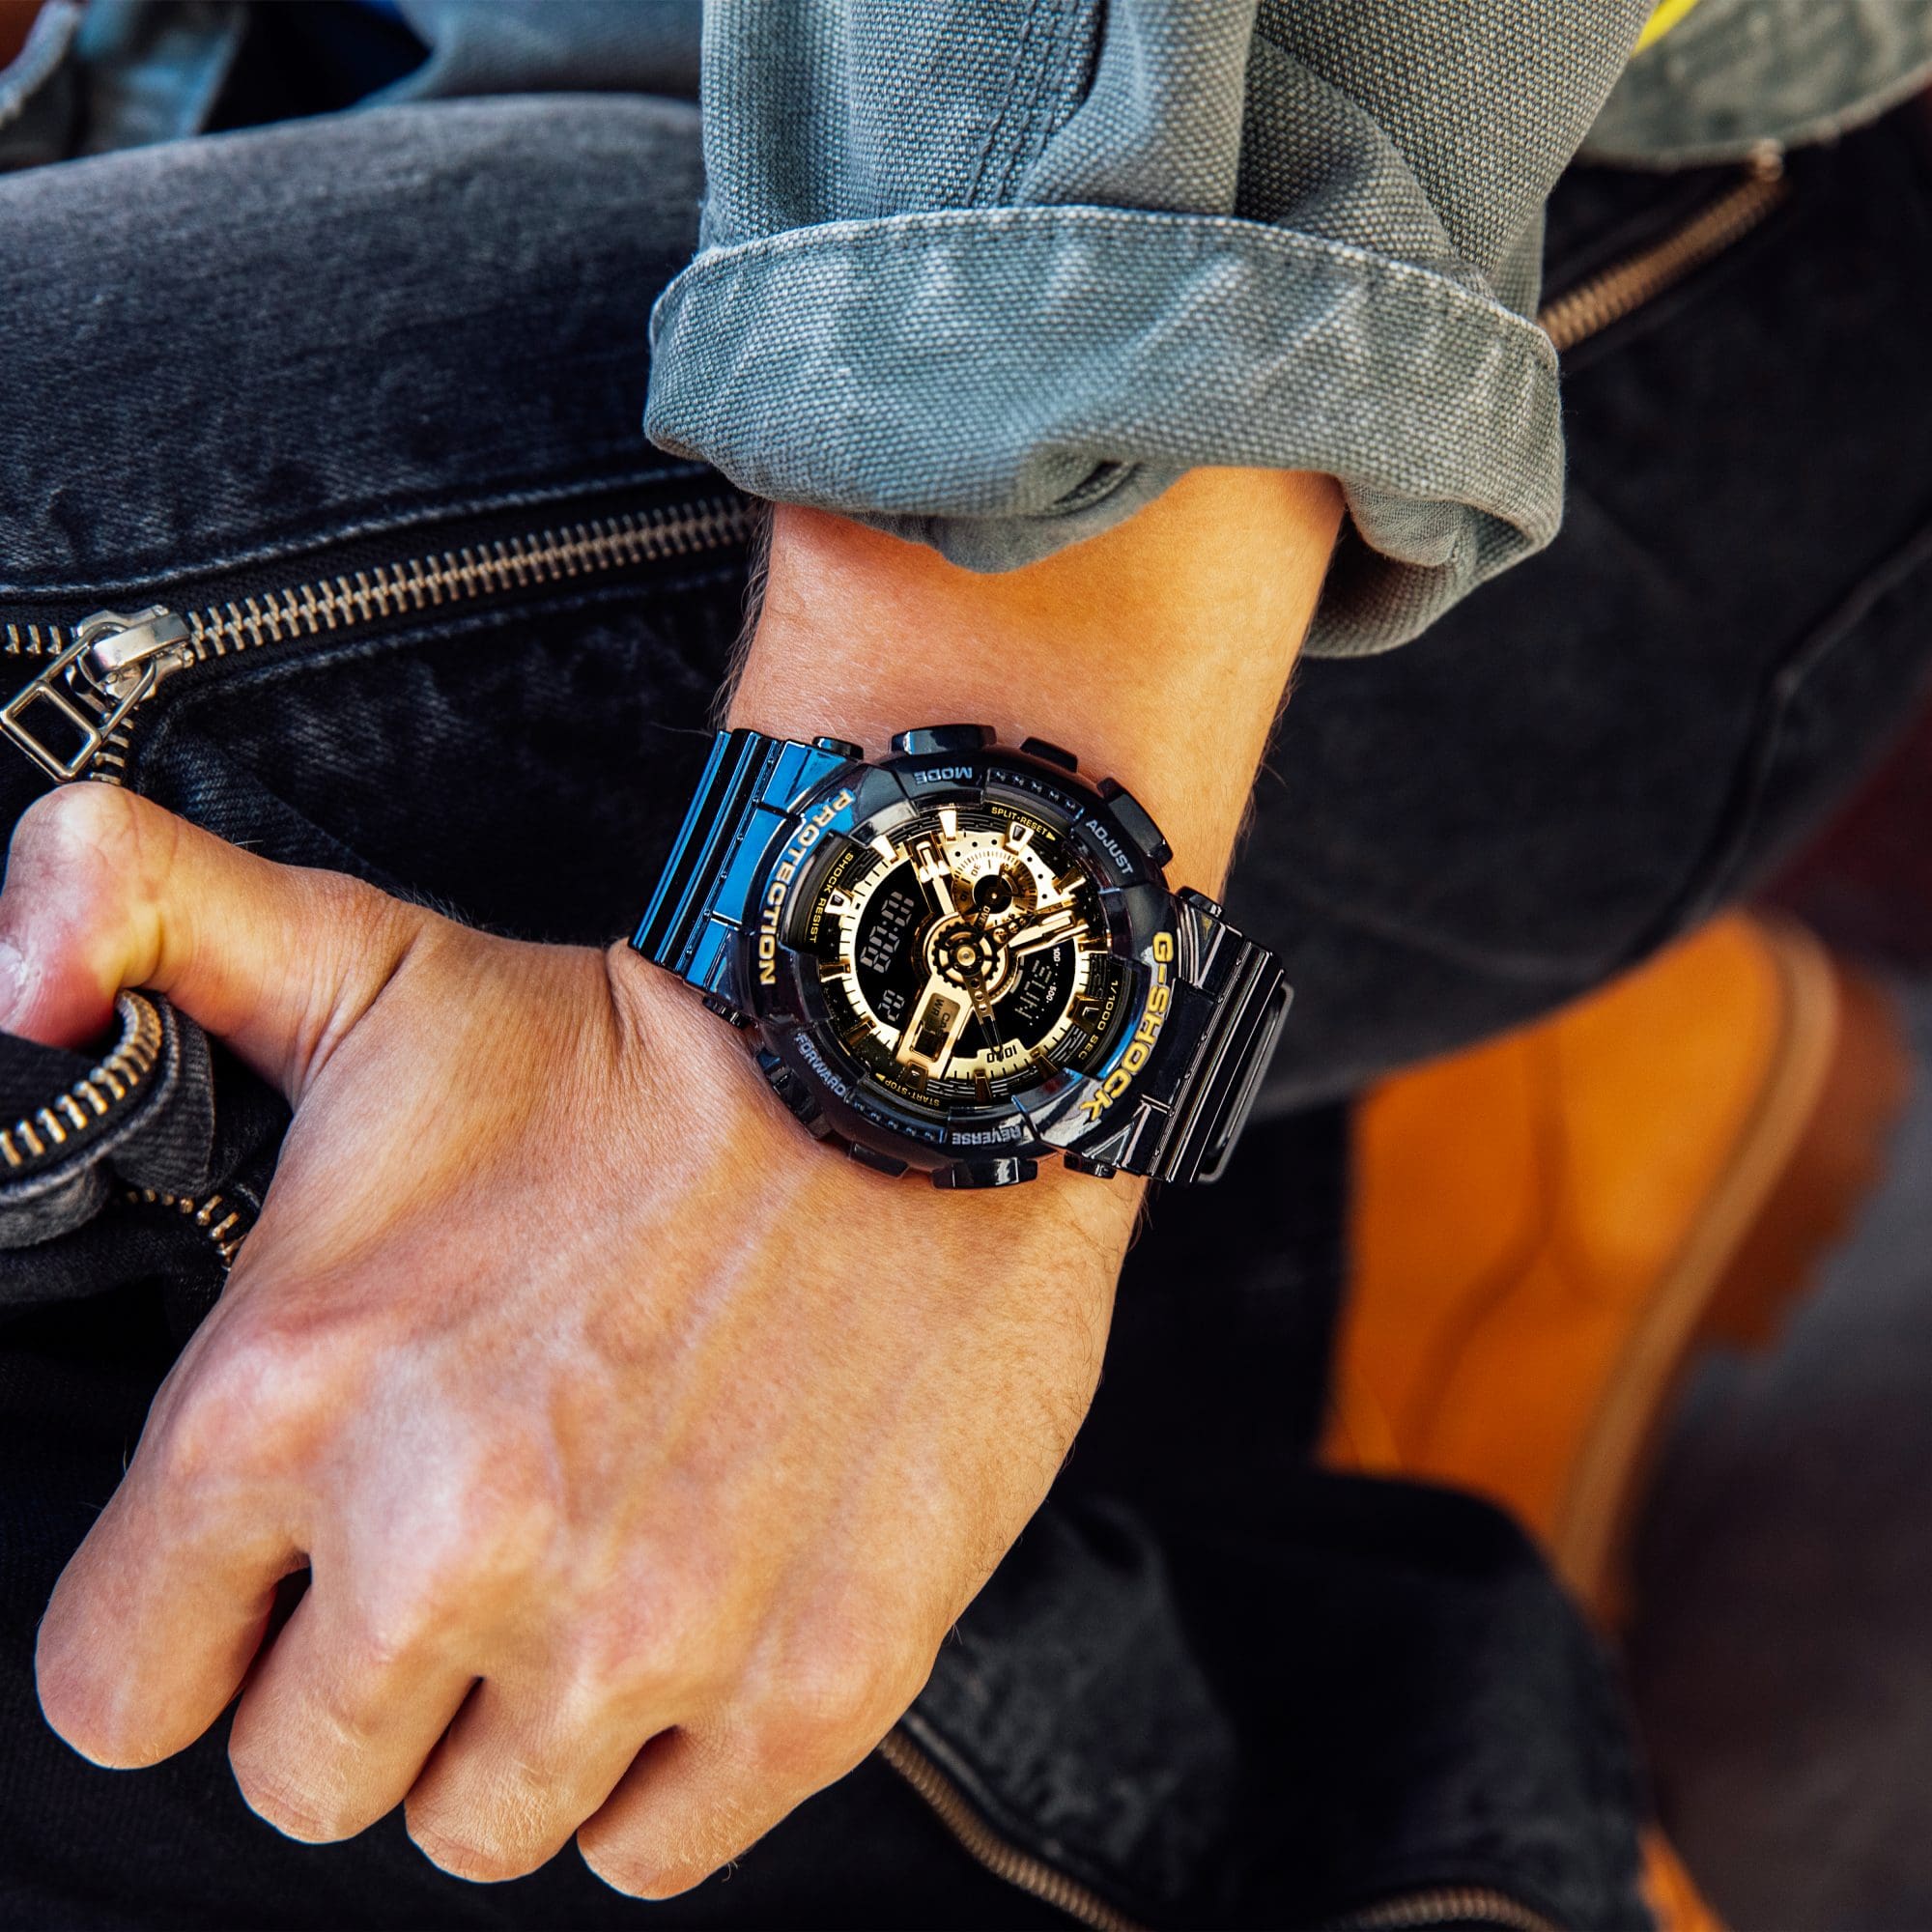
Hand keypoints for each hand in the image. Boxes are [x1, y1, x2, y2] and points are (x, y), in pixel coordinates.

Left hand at [6, 784, 1136, 1893]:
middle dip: (366, 1682)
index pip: (124, 1689)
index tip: (283, 1566)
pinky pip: (654, 1848)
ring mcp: (642, 1633)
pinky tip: (695, 1612)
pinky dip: (664, 1763)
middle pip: (307, 1779)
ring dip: (517, 1725)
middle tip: (473, 1539)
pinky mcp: (809, 1682)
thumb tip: (13, 986)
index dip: (199, 1629)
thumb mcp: (367, 962)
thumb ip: (131, 911)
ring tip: (593, 1563)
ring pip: (485, 1829)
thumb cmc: (646, 1043)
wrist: (915, 1066)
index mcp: (296, 1399)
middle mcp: (452, 1543)